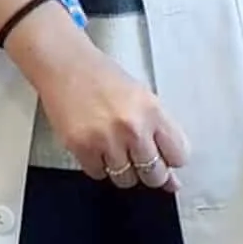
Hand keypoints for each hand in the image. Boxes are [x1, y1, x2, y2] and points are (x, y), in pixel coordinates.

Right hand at [7, 23, 187, 192]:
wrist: (64, 64)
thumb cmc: (101, 77)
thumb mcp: (141, 97)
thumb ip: (159, 133)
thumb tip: (172, 179)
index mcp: (152, 110)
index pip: (178, 156)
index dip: (170, 157)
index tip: (162, 154)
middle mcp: (132, 127)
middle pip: (154, 175)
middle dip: (148, 170)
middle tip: (137, 154)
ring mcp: (106, 139)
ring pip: (126, 179)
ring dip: (121, 168)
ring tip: (113, 145)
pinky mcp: (81, 147)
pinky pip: (98, 174)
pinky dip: (98, 165)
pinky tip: (95, 145)